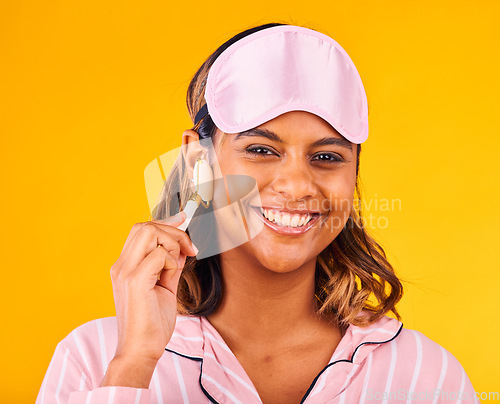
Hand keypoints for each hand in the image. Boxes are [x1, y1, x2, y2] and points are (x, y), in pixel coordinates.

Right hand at [108, 212, 197, 364]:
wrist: (140, 351)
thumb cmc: (152, 323)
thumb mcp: (164, 287)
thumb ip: (171, 266)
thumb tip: (183, 247)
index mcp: (125, 266)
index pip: (140, 230)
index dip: (164, 223)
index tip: (182, 221)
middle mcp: (121, 266)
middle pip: (144, 225)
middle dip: (172, 231)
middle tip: (189, 249)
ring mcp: (125, 272)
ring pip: (150, 232)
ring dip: (171, 244)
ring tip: (175, 267)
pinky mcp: (135, 281)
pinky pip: (158, 254)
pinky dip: (170, 261)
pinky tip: (169, 278)